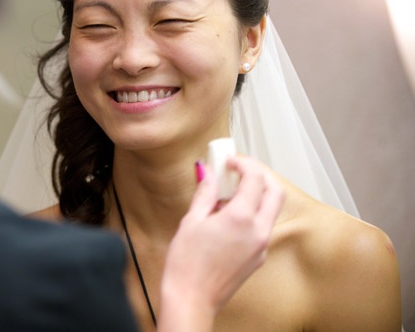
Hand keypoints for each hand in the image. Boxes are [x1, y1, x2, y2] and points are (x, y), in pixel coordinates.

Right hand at [157, 155, 284, 331]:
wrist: (191, 299)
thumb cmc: (187, 265)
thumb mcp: (191, 221)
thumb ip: (204, 193)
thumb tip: (206, 173)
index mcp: (240, 218)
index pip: (255, 179)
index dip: (243, 164)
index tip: (230, 161)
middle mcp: (257, 231)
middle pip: (275, 191)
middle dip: (260, 175)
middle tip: (238, 171)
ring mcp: (260, 246)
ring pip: (271, 209)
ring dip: (257, 195)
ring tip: (228, 195)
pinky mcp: (258, 257)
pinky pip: (262, 227)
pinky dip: (252, 214)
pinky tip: (227, 217)